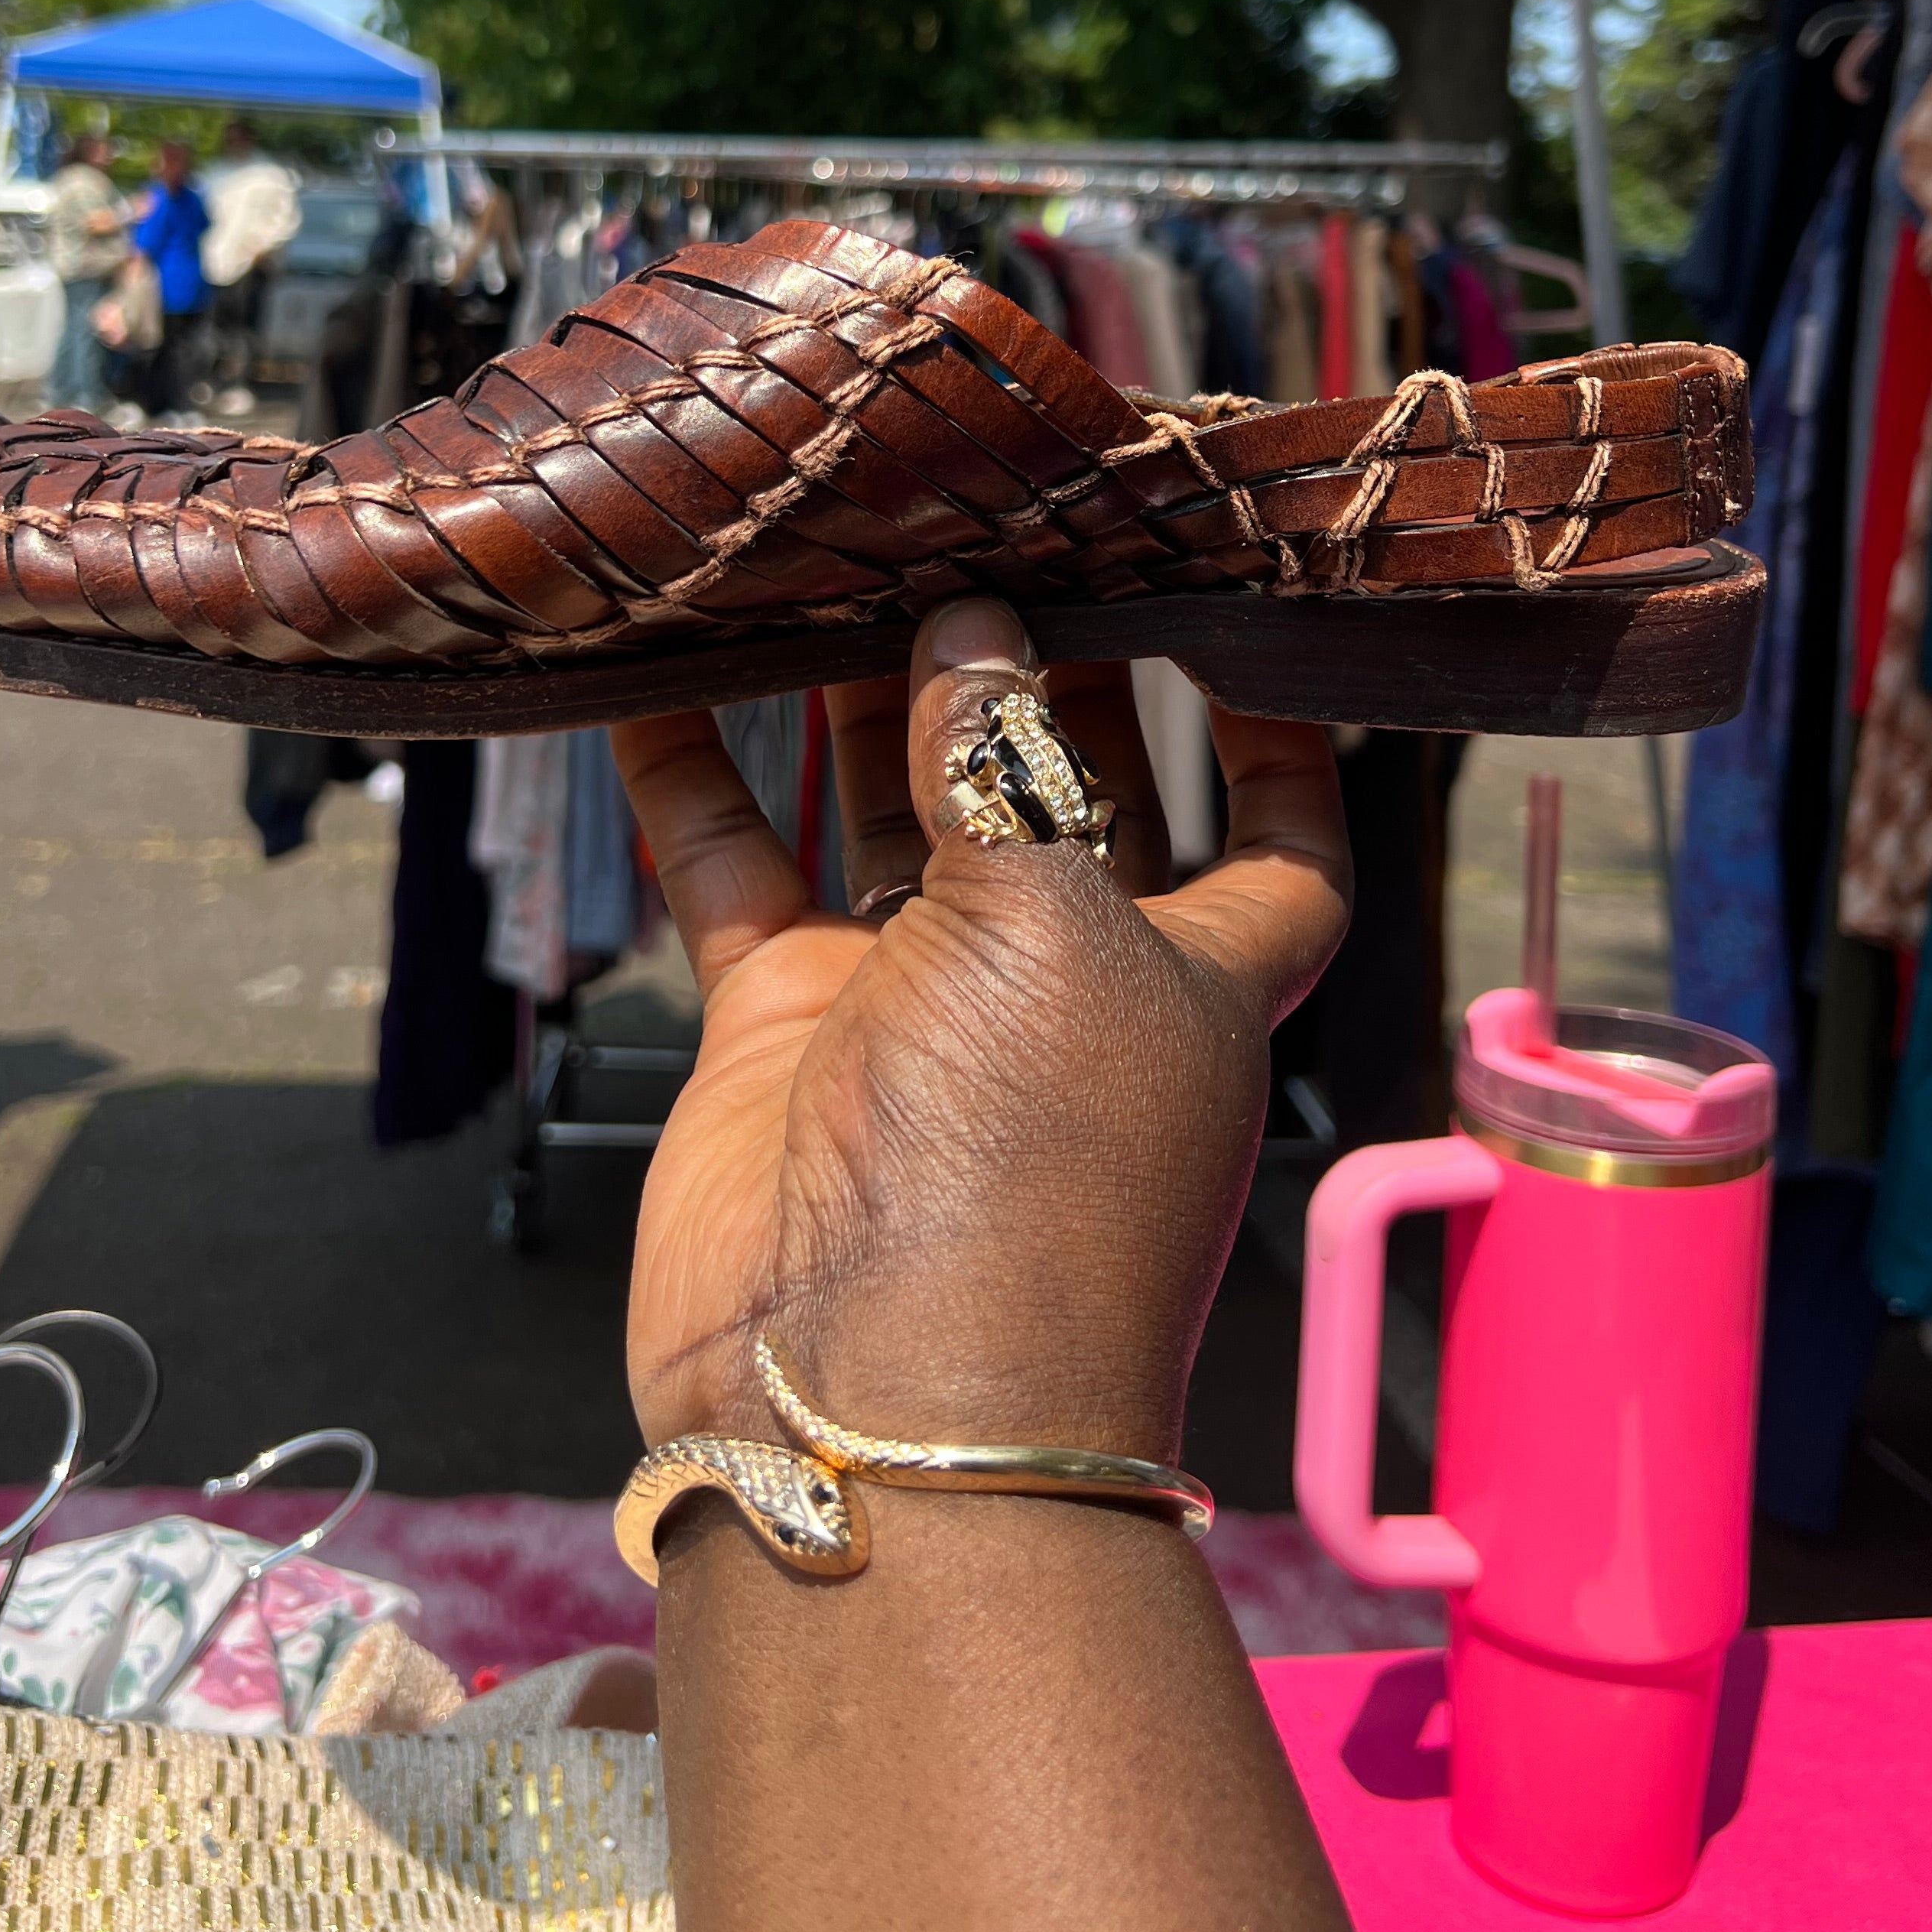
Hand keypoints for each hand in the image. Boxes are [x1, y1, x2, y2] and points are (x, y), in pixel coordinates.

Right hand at [611, 599, 1350, 1460]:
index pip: (1279, 842)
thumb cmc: (1025, 1170)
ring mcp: (916, 1000)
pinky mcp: (785, 1028)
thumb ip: (999, 769)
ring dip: (856, 697)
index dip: (1274, 740)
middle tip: (974, 528)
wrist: (863, 1403)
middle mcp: (1062, 977)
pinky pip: (737, 872)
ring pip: (885, 808)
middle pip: (1058, 792)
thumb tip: (968, 637)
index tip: (1231, 618)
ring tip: (825, 557)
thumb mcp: (1049, 928)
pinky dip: (696, 777)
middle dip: (1021, 673)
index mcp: (1193, 970)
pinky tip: (651, 676)